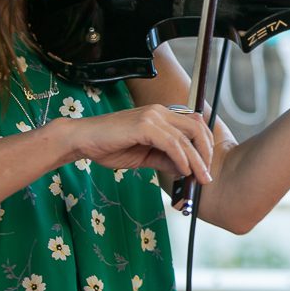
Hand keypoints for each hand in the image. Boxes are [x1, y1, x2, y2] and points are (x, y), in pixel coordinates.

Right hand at [63, 105, 212, 181]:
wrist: (83, 140)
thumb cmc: (110, 146)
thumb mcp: (145, 155)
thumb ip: (166, 159)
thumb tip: (186, 169)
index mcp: (162, 115)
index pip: (195, 125)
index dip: (205, 145)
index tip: (205, 166)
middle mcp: (160, 111)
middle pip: (197, 128)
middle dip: (206, 153)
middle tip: (206, 175)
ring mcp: (152, 116)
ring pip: (186, 137)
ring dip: (197, 161)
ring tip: (199, 178)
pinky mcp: (144, 125)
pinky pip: (171, 143)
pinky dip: (181, 158)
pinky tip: (183, 171)